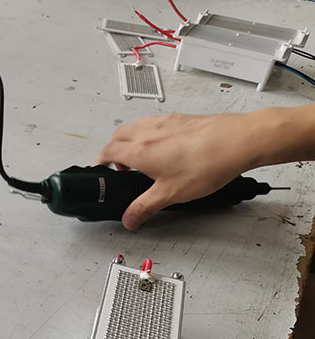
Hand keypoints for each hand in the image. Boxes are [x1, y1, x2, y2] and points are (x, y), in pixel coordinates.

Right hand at [96, 107, 314, 229]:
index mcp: (139, 151)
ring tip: (143, 158)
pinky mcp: (181, 119)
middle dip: (113, 150)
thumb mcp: (170, 194)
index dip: (99, 162)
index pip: (107, 152)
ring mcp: (165, 122)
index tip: (100, 170)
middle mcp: (148, 132)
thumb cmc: (207, 162)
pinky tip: (166, 147)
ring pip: (136, 126)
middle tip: (121, 167)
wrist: (238, 141)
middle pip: (117, 135)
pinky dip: (151, 133)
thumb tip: (129, 219)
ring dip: (131, 140)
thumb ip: (145, 207)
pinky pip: (156, 123)